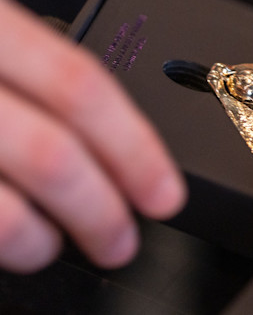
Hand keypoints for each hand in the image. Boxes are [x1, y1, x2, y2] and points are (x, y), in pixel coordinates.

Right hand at [0, 0, 186, 272]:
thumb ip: (35, 77)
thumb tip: (112, 145)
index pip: (82, 88)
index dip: (134, 148)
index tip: (165, 193)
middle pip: (50, 155)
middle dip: (99, 211)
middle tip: (122, 240)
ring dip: (35, 240)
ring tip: (50, 248)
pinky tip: (7, 240)